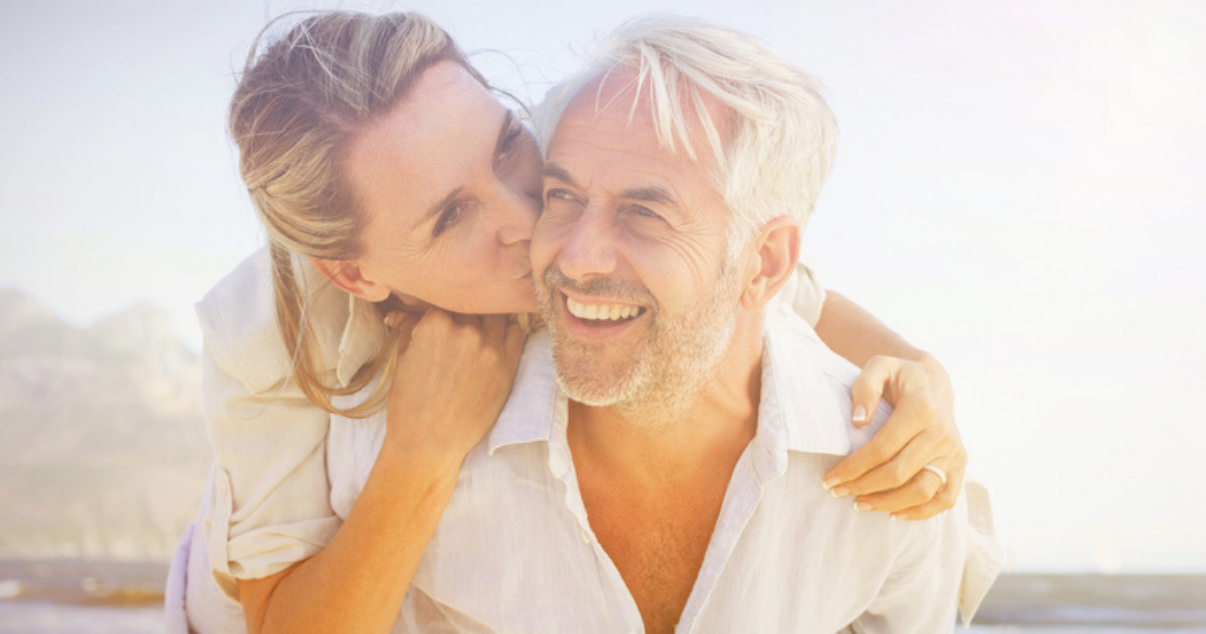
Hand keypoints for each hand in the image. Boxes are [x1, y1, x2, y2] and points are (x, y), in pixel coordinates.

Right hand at [381, 309, 525, 472]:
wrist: (428, 444)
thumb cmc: (409, 405)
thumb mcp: (403, 360)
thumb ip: (409, 329)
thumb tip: (399, 314)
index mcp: (436, 325)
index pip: (443, 300)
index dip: (441, 307)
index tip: (440, 315)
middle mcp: (467, 332)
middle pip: (471, 306)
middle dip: (463, 312)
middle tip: (460, 321)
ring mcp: (490, 349)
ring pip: (495, 316)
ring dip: (487, 318)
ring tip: (481, 326)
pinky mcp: (507, 368)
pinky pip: (517, 335)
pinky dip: (509, 331)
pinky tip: (502, 334)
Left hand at [823, 354, 965, 519]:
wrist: (933, 381)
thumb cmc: (899, 376)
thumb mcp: (879, 366)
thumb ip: (865, 387)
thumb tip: (858, 421)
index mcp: (921, 409)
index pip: (882, 448)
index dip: (853, 467)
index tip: (829, 478)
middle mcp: (942, 433)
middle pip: (899, 473)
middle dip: (863, 486)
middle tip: (836, 491)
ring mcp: (954, 452)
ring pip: (922, 491)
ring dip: (888, 503)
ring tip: (859, 504)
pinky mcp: (959, 465)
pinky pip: (945, 499)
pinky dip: (921, 512)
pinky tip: (895, 515)